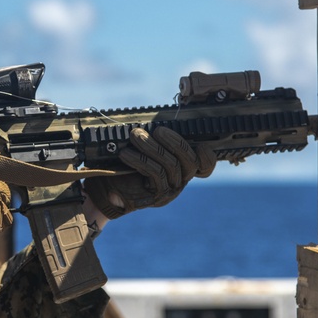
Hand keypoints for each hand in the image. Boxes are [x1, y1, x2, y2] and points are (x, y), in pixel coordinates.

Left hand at [84, 126, 214, 219]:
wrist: (109, 189)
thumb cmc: (128, 163)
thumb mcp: (144, 148)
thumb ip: (156, 138)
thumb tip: (157, 121)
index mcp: (182, 166)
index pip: (205, 166)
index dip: (207, 156)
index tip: (201, 144)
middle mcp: (180, 180)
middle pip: (191, 162)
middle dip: (175, 142)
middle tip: (158, 131)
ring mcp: (170, 190)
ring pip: (170, 165)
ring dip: (152, 147)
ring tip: (135, 136)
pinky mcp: (156, 196)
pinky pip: (154, 173)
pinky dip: (140, 159)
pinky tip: (126, 153)